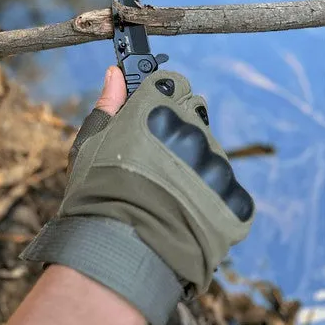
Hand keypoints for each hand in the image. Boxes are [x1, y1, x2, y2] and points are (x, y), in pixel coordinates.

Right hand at [22, 66, 254, 324]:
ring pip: (209, 154)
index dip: (161, 99)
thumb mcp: (91, 143)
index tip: (152, 115)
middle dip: (177, 133)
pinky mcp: (233, 198)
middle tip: (153, 164)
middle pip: (193, 117)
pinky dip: (209, 198)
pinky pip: (225, 189)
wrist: (119, 251)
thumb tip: (114, 73)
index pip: (172, 85)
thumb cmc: (96, 193)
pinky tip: (183, 212)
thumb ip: (108, 104)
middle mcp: (193, 131)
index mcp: (158, 111)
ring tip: (165, 195)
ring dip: (194, 167)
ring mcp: (216, 165)